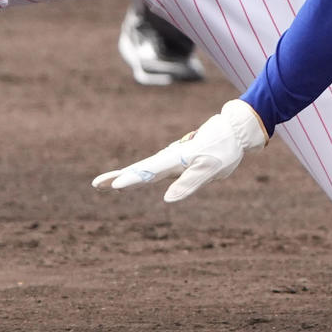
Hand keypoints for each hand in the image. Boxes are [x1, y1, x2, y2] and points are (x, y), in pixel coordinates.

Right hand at [92, 99, 267, 201]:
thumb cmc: (224, 149)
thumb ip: (189, 183)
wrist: (235, 131)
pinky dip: (141, 172)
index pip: (149, 171)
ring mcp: (173, 158)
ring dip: (126, 174)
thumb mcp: (210, 169)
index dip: (131, 179)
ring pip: (145, 167)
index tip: (114, 185)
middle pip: (140, 168)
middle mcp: (170, 157)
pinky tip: (137, 176)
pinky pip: (156, 168)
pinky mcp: (178, 159)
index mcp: (175, 159)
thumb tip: (167, 200)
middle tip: (96, 183)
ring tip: (108, 182)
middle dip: (118, 176)